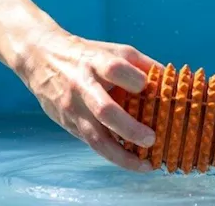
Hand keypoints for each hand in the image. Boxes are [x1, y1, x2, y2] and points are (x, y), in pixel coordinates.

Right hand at [17, 31, 159, 170]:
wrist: (41, 57)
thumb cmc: (87, 55)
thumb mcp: (113, 50)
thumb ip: (143, 64)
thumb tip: (173, 81)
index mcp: (95, 62)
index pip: (115, 69)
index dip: (135, 80)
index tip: (148, 86)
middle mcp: (83, 86)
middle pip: (105, 110)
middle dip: (130, 128)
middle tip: (152, 139)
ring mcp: (73, 108)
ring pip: (96, 137)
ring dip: (122, 156)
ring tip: (145, 165)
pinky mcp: (68, 124)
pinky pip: (92, 143)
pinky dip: (113, 154)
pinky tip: (131, 161)